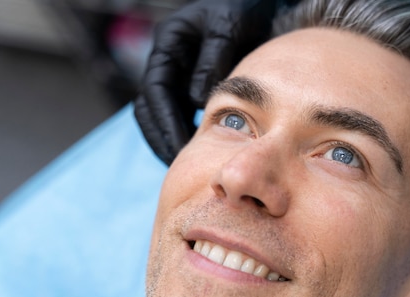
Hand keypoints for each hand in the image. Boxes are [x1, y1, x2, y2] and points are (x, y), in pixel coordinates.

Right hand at [134, 0, 278, 164]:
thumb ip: (213, 59)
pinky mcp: (193, 82)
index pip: (155, 92)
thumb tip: (197, 100)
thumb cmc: (242, 7)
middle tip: (180, 167)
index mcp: (168, 44)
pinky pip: (183, 113)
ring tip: (189, 165)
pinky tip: (204, 150)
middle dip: (162, 138)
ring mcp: (179, 72)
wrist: (258, 2)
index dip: (165, 124)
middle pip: (151, 108)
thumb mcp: (227, 27)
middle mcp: (168, 61)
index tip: (179, 151)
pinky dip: (188, 131)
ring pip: (163, 113)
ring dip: (171, 139)